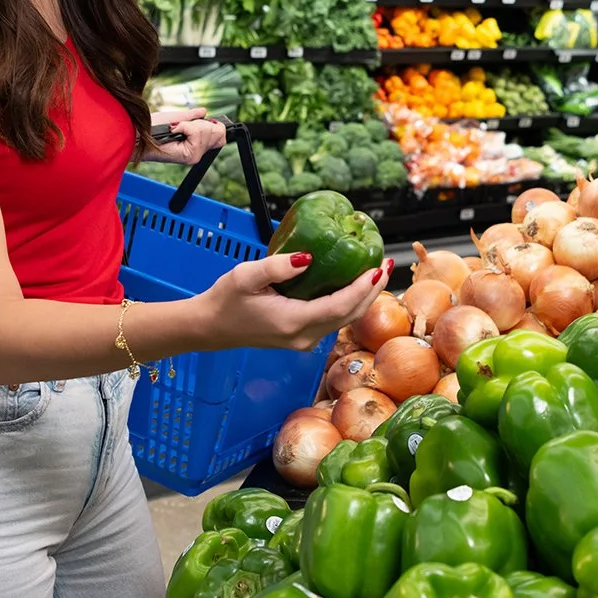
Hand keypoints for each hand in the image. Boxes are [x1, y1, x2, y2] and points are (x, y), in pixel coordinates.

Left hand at [147, 105, 226, 166]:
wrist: (136, 134)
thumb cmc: (150, 128)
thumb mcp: (176, 118)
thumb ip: (192, 117)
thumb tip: (204, 112)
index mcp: (195, 146)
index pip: (221, 135)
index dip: (211, 124)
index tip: (196, 122)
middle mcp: (197, 155)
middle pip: (218, 131)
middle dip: (200, 123)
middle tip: (181, 126)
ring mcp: (194, 157)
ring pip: (207, 131)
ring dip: (191, 124)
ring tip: (175, 128)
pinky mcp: (188, 156)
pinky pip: (197, 133)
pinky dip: (185, 126)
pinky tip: (173, 130)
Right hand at [200, 252, 393, 352]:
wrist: (210, 328)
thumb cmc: (225, 300)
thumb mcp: (245, 276)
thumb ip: (276, 267)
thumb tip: (308, 257)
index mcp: (293, 322)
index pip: (340, 306)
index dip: (363, 288)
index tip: (378, 267)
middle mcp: (304, 336)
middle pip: (350, 315)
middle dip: (373, 290)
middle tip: (386, 264)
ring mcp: (305, 340)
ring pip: (345, 319)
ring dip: (363, 296)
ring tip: (376, 271)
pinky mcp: (302, 337)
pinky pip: (334, 319)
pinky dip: (349, 302)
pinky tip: (354, 283)